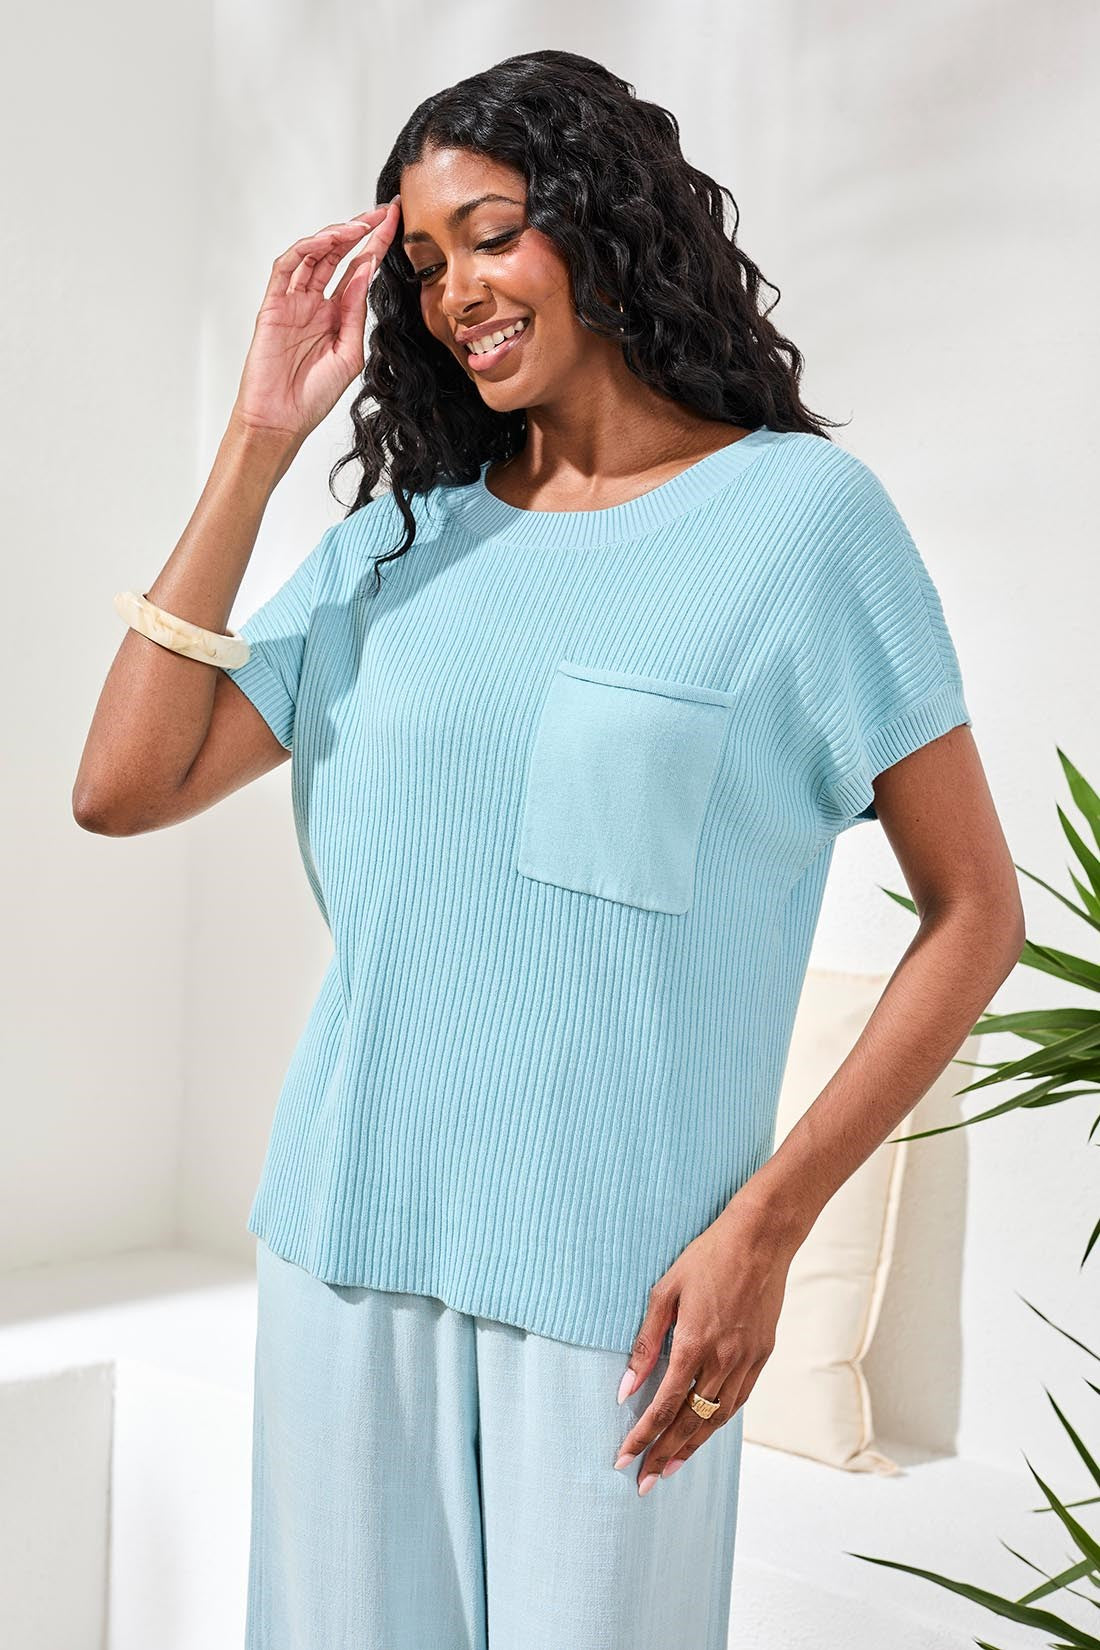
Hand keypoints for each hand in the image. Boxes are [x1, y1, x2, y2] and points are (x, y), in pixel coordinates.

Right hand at [230, 197, 402, 445]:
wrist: (282, 419)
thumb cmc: (313, 395)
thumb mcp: (349, 354)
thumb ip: (356, 313)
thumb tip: (365, 273)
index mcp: (336, 315)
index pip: (359, 271)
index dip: (376, 246)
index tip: (396, 223)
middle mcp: (315, 303)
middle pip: (338, 255)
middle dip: (361, 230)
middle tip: (383, 211)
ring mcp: (293, 301)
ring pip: (313, 255)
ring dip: (336, 236)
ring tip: (360, 225)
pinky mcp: (273, 304)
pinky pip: (286, 268)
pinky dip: (305, 250)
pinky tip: (327, 242)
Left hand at [612, 1191, 794, 1494]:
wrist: (761, 1239)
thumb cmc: (707, 1258)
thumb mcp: (665, 1292)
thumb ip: (646, 1342)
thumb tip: (626, 1387)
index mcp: (694, 1344)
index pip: (663, 1405)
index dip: (642, 1436)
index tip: (623, 1458)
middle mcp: (723, 1360)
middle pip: (690, 1423)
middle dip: (664, 1455)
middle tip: (643, 1482)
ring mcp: (747, 1360)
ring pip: (717, 1419)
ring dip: (693, 1447)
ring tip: (670, 1468)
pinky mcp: (762, 1355)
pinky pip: (738, 1400)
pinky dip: (719, 1422)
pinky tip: (705, 1432)